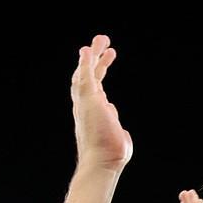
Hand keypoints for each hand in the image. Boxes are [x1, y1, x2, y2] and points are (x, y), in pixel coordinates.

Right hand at [69, 35, 131, 169]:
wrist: (102, 162)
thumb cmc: (110, 155)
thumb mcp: (117, 135)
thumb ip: (115, 125)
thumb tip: (117, 123)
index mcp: (93, 113)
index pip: (94, 87)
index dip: (99, 71)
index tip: (106, 59)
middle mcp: (86, 107)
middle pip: (87, 77)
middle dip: (95, 59)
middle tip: (102, 43)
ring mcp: (85, 103)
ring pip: (85, 74)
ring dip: (91, 57)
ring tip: (100, 40)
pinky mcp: (88, 100)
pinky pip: (84, 77)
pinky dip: (85, 63)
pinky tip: (88, 51)